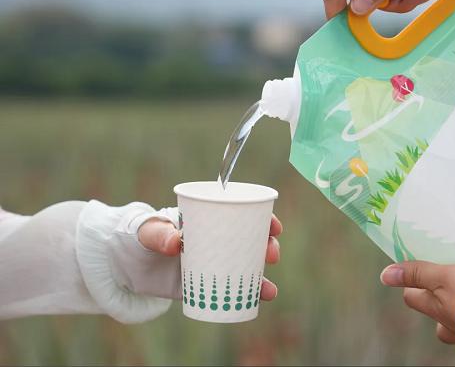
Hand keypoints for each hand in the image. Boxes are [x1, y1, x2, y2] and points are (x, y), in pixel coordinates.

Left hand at [138, 214, 282, 301]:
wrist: (123, 265)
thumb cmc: (138, 237)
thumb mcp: (146, 231)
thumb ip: (158, 234)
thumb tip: (175, 244)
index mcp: (208, 218)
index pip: (241, 213)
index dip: (262, 218)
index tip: (273, 226)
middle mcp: (216, 239)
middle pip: (251, 239)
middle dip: (267, 246)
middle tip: (270, 254)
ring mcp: (213, 261)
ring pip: (246, 265)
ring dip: (262, 274)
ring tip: (268, 288)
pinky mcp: (206, 283)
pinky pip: (233, 287)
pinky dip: (249, 292)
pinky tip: (261, 297)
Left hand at [381, 261, 454, 343]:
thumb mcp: (443, 276)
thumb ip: (417, 274)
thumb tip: (385, 275)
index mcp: (433, 308)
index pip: (411, 296)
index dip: (412, 283)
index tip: (420, 269)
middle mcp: (446, 323)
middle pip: (433, 308)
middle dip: (438, 295)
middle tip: (449, 277)